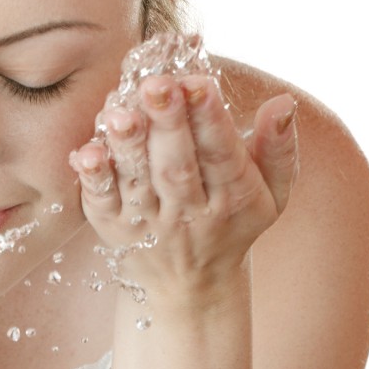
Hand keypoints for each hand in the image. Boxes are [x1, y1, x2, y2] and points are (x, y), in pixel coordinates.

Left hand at [69, 75, 298, 302]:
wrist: (191, 287)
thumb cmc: (232, 221)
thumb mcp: (271, 193)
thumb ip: (278, 148)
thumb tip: (283, 101)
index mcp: (233, 197)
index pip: (222, 154)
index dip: (210, 118)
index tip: (198, 81)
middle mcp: (189, 212)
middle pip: (177, 165)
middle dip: (167, 123)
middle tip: (156, 84)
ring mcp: (148, 222)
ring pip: (137, 180)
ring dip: (127, 146)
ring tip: (120, 112)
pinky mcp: (113, 229)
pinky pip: (101, 202)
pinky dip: (94, 179)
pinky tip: (85, 152)